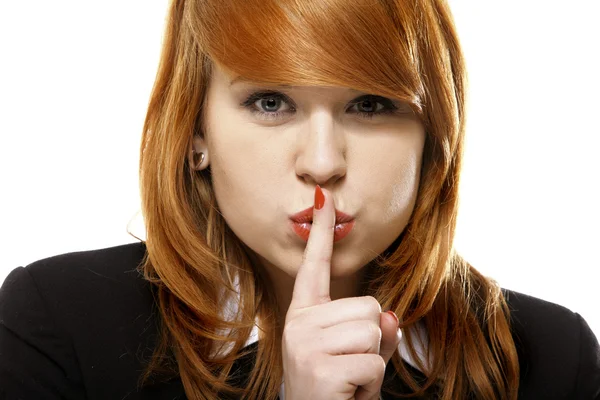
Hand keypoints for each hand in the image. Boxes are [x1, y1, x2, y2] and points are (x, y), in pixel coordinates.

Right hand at [282, 185, 400, 399]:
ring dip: (373, 361)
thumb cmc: (336, 390)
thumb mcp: (355, 357)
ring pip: (374, 330)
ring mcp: (306, 344)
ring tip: (349, 380)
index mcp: (305, 316)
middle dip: (373, 340)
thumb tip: (390, 318)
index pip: (314, 267)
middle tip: (350, 367)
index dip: (320, 233)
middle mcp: (300, 324)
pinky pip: (374, 360)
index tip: (324, 198)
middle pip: (370, 306)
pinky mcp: (319, 366)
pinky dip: (371, 383)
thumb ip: (375, 332)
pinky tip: (348, 392)